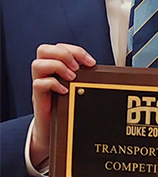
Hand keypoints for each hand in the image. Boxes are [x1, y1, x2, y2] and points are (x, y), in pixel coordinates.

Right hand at [30, 43, 95, 167]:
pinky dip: (53, 84)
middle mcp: (45, 73)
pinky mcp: (38, 97)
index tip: (91, 62)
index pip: (59, 47)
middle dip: (63, 53)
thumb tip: (100, 71)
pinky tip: (65, 90)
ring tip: (71, 78)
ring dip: (58, 67)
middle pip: (43, 49)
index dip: (76, 50)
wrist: (54, 129)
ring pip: (37, 64)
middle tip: (76, 67)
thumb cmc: (67, 107)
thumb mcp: (77, 88)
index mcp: (55, 67)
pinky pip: (39, 83)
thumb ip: (83, 77)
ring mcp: (40, 84)